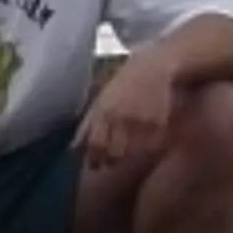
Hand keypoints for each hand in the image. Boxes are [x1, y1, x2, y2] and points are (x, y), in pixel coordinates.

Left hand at [74, 49, 176, 169]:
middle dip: (111, 160)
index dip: (94, 159)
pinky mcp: (159, 123)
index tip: (95, 166)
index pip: (95, 144)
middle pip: (114, 152)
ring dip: (128, 157)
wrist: (154, 66)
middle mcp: (121, 117)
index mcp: (104, 110)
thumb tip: (73, 148)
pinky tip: (145, 145)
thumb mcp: (102, 98)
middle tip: (111, 162)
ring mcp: (141, 121)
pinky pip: (151, 146)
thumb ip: (88, 123)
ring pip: (132, 153)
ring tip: (128, 154)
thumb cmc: (125, 83)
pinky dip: (147, 149)